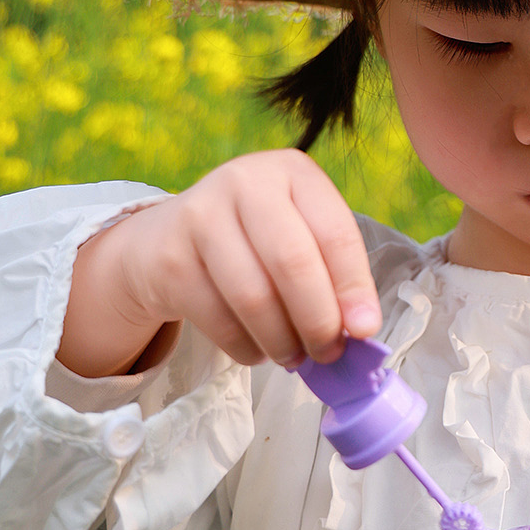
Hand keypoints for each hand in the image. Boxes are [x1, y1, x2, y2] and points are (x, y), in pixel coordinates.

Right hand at [57, 150, 381, 377]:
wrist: (164, 240)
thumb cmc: (252, 241)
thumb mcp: (298, 236)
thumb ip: (332, 274)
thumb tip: (361, 329)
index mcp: (292, 171)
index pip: (335, 233)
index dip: (354, 287)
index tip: (365, 330)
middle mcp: (245, 182)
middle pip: (293, 262)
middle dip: (318, 319)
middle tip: (329, 353)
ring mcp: (201, 216)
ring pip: (254, 297)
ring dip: (281, 341)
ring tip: (293, 357)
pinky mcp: (170, 257)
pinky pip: (218, 319)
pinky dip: (246, 347)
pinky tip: (257, 351)